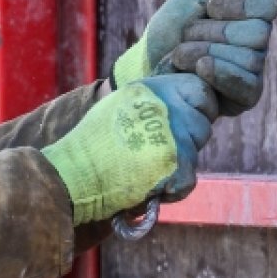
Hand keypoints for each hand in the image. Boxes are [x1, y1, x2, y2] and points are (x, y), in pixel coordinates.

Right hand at [41, 74, 216, 224]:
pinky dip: (173, 189)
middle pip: (203, 122)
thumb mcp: (121, 106)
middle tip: (158, 153)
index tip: (179, 125)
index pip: (199, 89)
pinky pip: (190, 179)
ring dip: (179, 165)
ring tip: (148, 170)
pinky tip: (151, 187)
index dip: (196, 109)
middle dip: (189, 140)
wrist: (73, 173)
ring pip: (197, 151)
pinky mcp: (173, 162)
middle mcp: (164, 104)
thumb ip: (152, 104)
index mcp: (151, 88)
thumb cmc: (92, 146)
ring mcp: (171, 132)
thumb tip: (183, 108)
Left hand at [170, 0, 276, 115]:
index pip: (267, 4)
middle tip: (190, 33)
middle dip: (212, 30)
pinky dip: (218, 73)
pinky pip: (245, 84)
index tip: (210, 5)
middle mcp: (259, 42)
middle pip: (258, 32)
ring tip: (183, 54)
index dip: (237, 3)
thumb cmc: (173, 27)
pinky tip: (199, 69)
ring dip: (204, 50)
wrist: (148, 62)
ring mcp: (254, 70)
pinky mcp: (247, 95)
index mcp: (253, 14)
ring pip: (248, 57)